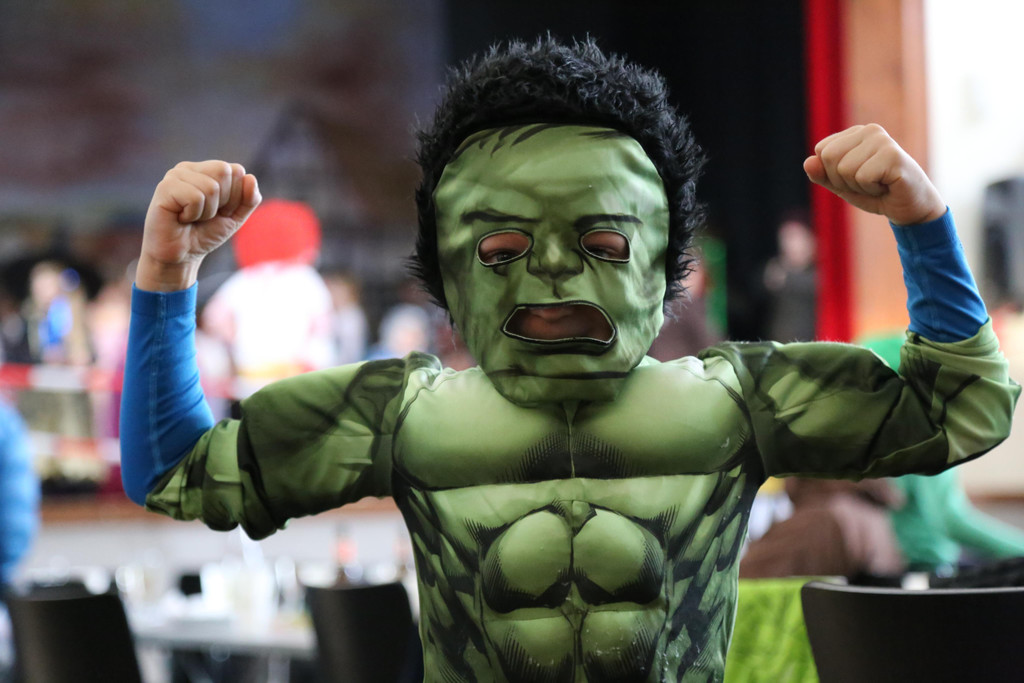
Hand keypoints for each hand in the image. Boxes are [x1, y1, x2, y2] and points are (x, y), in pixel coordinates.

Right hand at [137, 161, 260, 290]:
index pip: (236, 170)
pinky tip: (181, 218)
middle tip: (205, 215)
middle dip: (223, 201)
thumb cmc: (205, 233)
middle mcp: (190, 168)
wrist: (181, 256)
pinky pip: (195, 197)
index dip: (235, 197)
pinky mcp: (165, 187)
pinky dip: (194, 214)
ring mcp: (175, 175)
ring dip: (207, 212)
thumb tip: (250, 178)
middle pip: (225, 171)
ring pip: (211, 187)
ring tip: (192, 218)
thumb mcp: (235, 217)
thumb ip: (249, 199)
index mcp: (206, 170)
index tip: (219, 212)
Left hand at [804, 124, 945, 225]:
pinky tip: (887, 186)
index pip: (821, 151)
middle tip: (867, 183)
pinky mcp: (893, 154)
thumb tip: (808, 162)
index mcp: (855, 133)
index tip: (855, 178)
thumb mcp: (842, 186)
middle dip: (843, 180)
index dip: (833, 174)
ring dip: (859, 187)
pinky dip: (871, 190)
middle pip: (829, 157)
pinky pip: (862, 177)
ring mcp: (882, 140)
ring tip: (878, 184)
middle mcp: (869, 130)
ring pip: (844, 168)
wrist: (910, 208)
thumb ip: (823, 175)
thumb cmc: (876, 193)